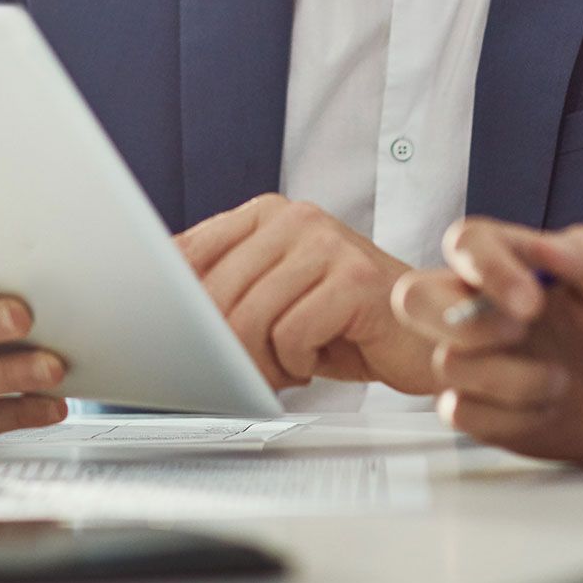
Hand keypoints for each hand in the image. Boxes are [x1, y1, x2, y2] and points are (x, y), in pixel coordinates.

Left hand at [176, 195, 432, 392]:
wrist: (427, 328)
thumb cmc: (345, 320)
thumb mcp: (275, 295)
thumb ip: (226, 289)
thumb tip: (156, 311)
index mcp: (268, 213)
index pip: (189, 252)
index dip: (173, 305)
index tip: (173, 339)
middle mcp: (297, 218)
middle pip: (215, 294)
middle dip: (223, 348)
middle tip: (250, 369)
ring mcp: (327, 244)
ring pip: (250, 317)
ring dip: (263, 361)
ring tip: (289, 365)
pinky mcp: (354, 279)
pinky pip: (292, 335)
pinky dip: (300, 363)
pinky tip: (321, 358)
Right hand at [393, 217, 582, 462]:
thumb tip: (542, 244)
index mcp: (509, 259)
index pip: (466, 242)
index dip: (486, 268)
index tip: (532, 303)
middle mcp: (477, 303)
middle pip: (413, 298)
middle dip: (458, 322)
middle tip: (520, 333)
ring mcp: (472, 355)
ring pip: (445, 363)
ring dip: (511, 378)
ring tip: (561, 381)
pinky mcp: (475, 405)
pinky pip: (458, 411)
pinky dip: (507, 417)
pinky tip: (544, 409)